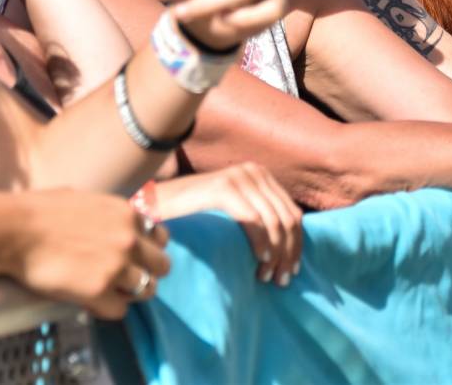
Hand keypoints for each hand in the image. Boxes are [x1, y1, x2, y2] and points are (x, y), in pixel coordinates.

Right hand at [5, 189, 171, 319]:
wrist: (13, 231)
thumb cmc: (39, 212)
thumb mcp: (85, 200)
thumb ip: (108, 215)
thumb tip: (110, 223)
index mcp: (127, 213)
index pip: (160, 237)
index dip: (148, 249)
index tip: (136, 257)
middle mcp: (129, 239)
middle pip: (162, 266)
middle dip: (146, 273)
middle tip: (126, 278)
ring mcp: (117, 266)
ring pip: (147, 290)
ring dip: (130, 293)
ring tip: (109, 292)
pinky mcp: (99, 291)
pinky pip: (120, 310)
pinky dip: (108, 309)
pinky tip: (91, 302)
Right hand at [153, 163, 302, 286]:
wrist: (155, 203)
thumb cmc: (193, 215)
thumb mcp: (232, 212)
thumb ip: (257, 217)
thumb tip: (288, 250)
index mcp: (261, 176)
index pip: (292, 213)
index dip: (296, 245)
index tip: (292, 272)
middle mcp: (254, 171)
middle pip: (287, 218)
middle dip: (289, 253)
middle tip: (282, 281)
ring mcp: (239, 177)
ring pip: (274, 221)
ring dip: (276, 253)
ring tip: (267, 277)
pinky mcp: (224, 188)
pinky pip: (254, 220)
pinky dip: (261, 243)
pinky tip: (260, 261)